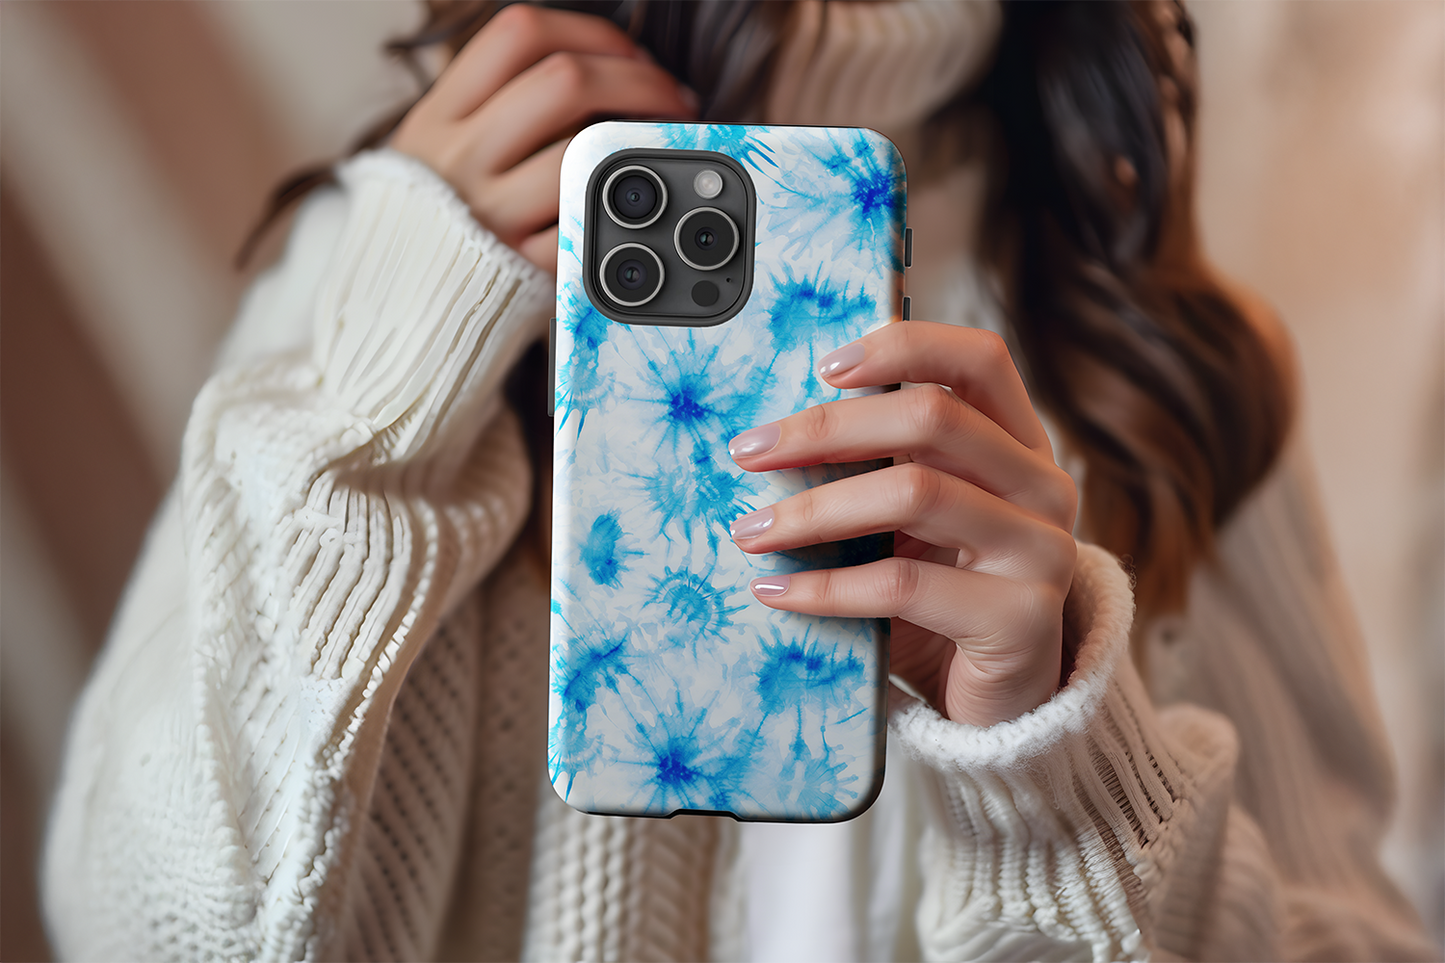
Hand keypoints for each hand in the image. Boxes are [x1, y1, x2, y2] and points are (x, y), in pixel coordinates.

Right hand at [392, 5, 696, 271]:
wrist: (402, 301)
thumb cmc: (442, 215)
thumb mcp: (441, 145)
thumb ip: (501, 104)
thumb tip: (610, 70)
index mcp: (439, 114)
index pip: (519, 34)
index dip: (590, 32)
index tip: (628, 52)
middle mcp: (460, 156)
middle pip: (563, 81)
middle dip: (638, 79)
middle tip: (670, 96)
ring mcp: (489, 213)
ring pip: (582, 151)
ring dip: (642, 142)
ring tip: (662, 147)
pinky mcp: (519, 266)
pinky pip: (585, 223)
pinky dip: (620, 205)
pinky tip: (637, 199)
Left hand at [728, 322, 1078, 726]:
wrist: (1000, 706)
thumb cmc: (939, 605)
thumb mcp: (910, 528)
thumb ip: (877, 475)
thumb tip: (770, 440)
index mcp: (1019, 445)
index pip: (979, 360)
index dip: (903, 346)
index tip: (822, 366)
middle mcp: (1042, 485)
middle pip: (933, 417)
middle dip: (826, 429)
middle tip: (749, 453)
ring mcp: (1042, 549)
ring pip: (916, 493)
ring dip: (815, 509)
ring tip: (751, 531)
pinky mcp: (1023, 618)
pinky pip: (904, 585)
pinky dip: (827, 588)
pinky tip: (778, 593)